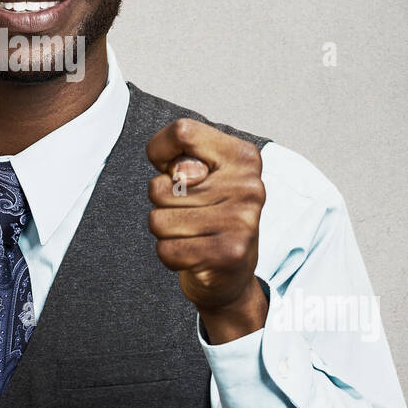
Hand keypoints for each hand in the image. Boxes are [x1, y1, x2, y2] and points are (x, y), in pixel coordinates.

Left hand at [146, 118, 267, 343]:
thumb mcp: (199, 178)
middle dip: (163, 204)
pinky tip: (194, 255)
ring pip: (157, 220)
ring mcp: (241, 221)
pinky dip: (170, 255)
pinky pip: (166, 249)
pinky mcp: (227, 254)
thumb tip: (181, 173)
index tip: (172, 170)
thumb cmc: (209, 217)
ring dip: (166, 232)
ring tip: (193, 234)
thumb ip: (181, 162)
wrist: (231, 277)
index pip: (183, 131)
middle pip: (159, 186)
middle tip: (193, 215)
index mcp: (243, 157)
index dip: (160, 151)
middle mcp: (249, 186)